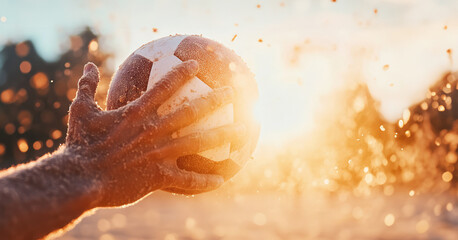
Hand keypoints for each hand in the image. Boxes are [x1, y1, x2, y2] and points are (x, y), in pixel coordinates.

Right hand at [66, 61, 243, 206]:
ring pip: (198, 142)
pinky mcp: (158, 176)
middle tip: (234, 92)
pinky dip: (204, 180)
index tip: (196, 64)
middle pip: (191, 111)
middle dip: (215, 99)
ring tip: (244, 129)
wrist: (78, 177)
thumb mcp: (80, 110)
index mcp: (136, 113)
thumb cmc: (79, 143)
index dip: (182, 73)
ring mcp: (158, 153)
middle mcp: (153, 130)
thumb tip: (88, 65)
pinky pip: (186, 180)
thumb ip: (86, 86)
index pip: (164, 87)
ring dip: (223, 135)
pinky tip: (222, 180)